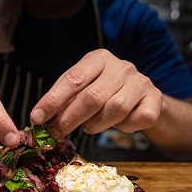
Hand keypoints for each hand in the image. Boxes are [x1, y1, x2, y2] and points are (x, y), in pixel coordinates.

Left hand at [30, 49, 162, 137]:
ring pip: (114, 109)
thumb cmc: (107, 94)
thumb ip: (64, 101)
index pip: (72, 79)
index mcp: (98, 58)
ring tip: (88, 127)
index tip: (37, 117)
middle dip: (69, 118)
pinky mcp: (155, 100)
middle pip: (92, 96)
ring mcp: (141, 82)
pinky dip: (124, 128)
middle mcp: (121, 66)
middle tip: (56, 133)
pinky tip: (119, 125)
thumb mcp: (84, 90)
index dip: (53, 100)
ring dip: (96, 124)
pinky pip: (136, 119)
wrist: (145, 99)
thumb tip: (39, 118)